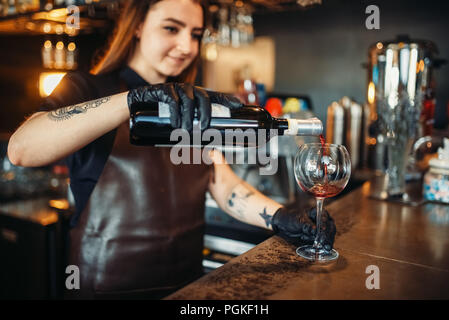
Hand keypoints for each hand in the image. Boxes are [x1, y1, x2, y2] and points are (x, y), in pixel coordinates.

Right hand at [127, 83, 242, 131]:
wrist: (137, 105)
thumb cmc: (161, 113)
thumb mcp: (179, 120)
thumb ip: (191, 127)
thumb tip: (206, 144)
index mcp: (196, 96)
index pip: (215, 96)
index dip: (228, 100)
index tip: (240, 106)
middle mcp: (189, 90)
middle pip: (203, 98)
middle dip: (206, 114)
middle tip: (204, 129)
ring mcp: (176, 88)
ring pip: (188, 101)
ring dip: (188, 118)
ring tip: (186, 132)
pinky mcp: (163, 90)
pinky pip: (172, 100)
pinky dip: (175, 113)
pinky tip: (175, 123)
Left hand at [271, 206, 336, 250]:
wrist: (284, 226)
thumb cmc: (291, 219)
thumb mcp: (297, 221)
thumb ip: (305, 225)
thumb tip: (314, 229)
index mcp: (316, 212)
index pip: (324, 217)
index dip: (324, 223)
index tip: (322, 229)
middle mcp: (321, 220)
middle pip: (329, 227)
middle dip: (327, 234)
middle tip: (324, 241)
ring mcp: (321, 230)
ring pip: (329, 235)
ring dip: (327, 241)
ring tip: (326, 247)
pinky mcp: (319, 238)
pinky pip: (324, 242)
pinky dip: (325, 245)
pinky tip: (324, 249)